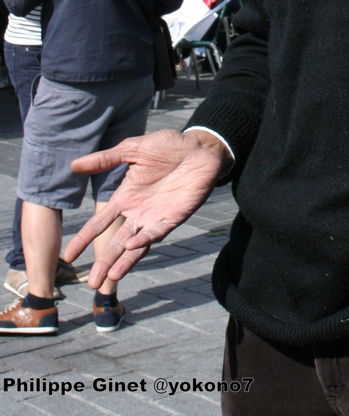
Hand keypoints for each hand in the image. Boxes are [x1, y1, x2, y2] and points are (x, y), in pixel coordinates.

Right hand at [62, 128, 231, 287]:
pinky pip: (157, 232)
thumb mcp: (133, 149)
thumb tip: (74, 165)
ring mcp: (155, 217)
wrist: (199, 147)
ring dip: (123, 261)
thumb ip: (106, 159)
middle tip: (91, 283)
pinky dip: (145, 240)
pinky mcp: (174, 217)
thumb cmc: (167, 146)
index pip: (100, 223)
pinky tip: (132, 246)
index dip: (84, 239)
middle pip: (116, 242)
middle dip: (104, 262)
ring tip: (110, 278)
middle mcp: (138, 212)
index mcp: (125, 197)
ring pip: (136, 245)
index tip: (68, 257)